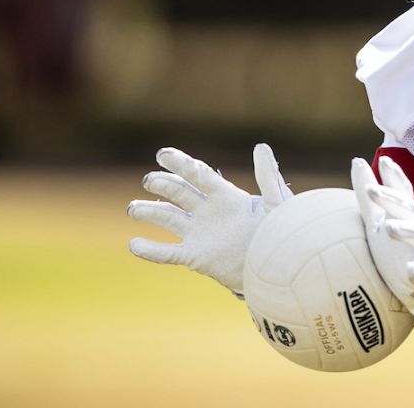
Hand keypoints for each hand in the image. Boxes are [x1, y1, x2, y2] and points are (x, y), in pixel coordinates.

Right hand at [128, 144, 291, 294]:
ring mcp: (200, 233)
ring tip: (133, 208)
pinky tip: (134, 244)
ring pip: (168, 218)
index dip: (180, 163)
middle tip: (150, 180)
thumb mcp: (277, 202)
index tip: (163, 154)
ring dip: (150, 212)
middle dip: (163, 184)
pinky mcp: (196, 256)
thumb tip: (261, 147)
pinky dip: (151, 250)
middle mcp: (208, 211)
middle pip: (179, 192)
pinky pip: (168, 253)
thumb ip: (269, 176)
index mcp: (226, 195)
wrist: (278, 267)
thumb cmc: (280, 233)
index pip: (198, 174)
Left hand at [350, 155, 413, 318]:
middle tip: (371, 190)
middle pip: (408, 210)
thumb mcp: (379, 219)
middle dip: (392, 199)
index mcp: (407, 216)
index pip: (403, 193)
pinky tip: (412, 271)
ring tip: (388, 227)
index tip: (385, 161)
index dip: (395, 177)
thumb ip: (368, 195)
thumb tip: (356, 160)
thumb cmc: (400, 245)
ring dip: (406, 231)